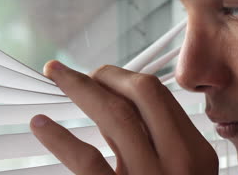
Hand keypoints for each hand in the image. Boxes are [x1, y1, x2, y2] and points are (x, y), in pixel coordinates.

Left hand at [30, 60, 217, 173]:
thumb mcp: (178, 173)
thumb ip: (155, 142)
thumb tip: (117, 107)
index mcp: (196, 153)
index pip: (160, 98)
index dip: (126, 78)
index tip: (103, 76)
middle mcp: (179, 161)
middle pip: (142, 93)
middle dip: (106, 74)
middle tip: (80, 72)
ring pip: (115, 115)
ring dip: (81, 89)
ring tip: (59, 78)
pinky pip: (87, 161)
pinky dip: (59, 138)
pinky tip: (41, 125)